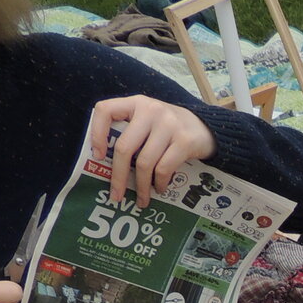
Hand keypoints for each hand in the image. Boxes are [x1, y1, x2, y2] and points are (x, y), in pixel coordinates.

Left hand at [89, 95, 216, 206]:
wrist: (207, 129)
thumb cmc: (169, 129)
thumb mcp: (148, 121)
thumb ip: (130, 132)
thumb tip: (107, 163)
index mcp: (136, 103)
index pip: (105, 110)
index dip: (96, 133)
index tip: (97, 156)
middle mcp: (151, 110)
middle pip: (125, 147)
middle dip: (119, 176)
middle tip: (116, 195)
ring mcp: (169, 125)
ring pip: (145, 162)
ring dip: (142, 186)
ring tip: (142, 199)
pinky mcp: (184, 141)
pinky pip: (164, 168)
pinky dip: (159, 183)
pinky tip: (160, 189)